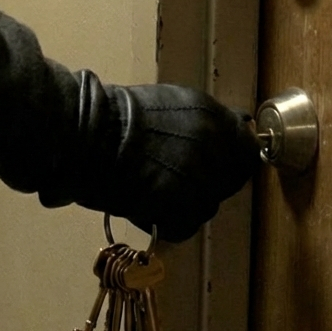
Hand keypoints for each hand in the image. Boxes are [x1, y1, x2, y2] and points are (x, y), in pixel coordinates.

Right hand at [39, 70, 261, 241]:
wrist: (86, 134)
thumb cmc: (114, 117)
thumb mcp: (169, 105)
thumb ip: (201, 122)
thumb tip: (227, 132)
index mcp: (211, 115)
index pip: (245, 150)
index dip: (230, 164)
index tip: (216, 169)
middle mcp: (213, 145)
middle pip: (230, 181)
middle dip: (208, 186)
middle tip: (177, 185)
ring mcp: (198, 176)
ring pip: (207, 206)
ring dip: (185, 206)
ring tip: (154, 194)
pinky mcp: (180, 204)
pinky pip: (185, 226)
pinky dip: (167, 224)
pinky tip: (145, 207)